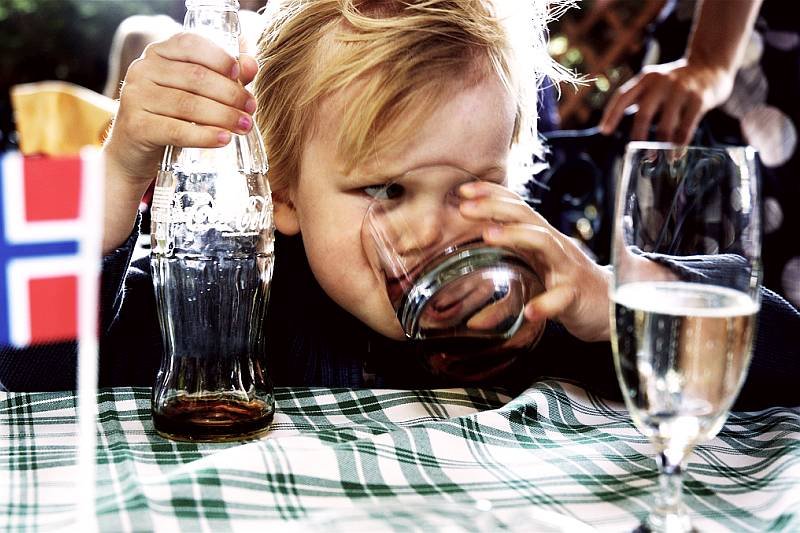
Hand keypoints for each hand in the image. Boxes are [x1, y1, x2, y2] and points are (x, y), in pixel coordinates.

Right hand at [101, 32, 258, 251]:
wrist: (134, 151)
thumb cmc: (171, 115)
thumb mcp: (196, 93)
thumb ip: (225, 76)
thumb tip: (251, 64)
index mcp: (159, 53)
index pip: (190, 44)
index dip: (219, 57)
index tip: (240, 74)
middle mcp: (143, 69)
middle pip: (195, 76)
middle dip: (230, 93)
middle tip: (251, 108)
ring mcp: (135, 97)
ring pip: (188, 104)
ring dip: (223, 116)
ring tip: (245, 126)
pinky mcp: (135, 126)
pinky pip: (176, 130)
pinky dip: (204, 136)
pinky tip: (224, 139)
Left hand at [459, 181, 611, 342]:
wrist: (613, 308)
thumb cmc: (568, 288)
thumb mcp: (535, 278)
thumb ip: (506, 283)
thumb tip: (472, 308)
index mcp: (541, 239)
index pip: (517, 208)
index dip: (492, 195)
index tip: (463, 190)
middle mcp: (554, 247)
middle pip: (526, 216)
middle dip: (495, 207)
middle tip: (464, 207)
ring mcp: (567, 268)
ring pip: (545, 243)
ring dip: (515, 236)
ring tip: (488, 236)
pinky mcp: (577, 295)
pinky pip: (562, 297)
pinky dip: (546, 304)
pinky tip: (529, 312)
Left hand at [599, 59, 735, 144]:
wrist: (711, 64)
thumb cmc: (676, 82)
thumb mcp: (655, 82)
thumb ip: (638, 98)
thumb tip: (612, 125)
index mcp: (646, 78)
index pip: (623, 96)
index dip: (611, 114)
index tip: (604, 131)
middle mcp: (661, 81)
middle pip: (644, 113)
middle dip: (638, 135)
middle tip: (635, 152)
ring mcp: (681, 89)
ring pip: (666, 124)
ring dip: (660, 145)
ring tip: (656, 160)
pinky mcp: (699, 99)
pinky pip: (686, 126)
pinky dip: (679, 144)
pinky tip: (676, 155)